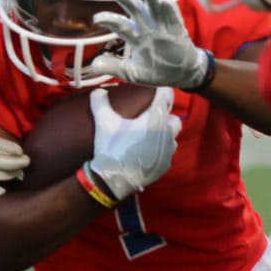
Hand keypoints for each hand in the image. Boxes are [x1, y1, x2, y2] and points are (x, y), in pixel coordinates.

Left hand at [88, 0, 211, 89]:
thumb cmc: (156, 72)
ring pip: (155, 10)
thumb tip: (94, 65)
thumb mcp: (132, 73)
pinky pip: (173, 18)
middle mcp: (148, 29)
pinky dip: (170, 10)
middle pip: (136, 11)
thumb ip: (114, 68)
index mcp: (136, 37)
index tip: (97, 19)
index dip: (109, 20)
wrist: (181, 75)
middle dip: (128, 2)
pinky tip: (166, 0)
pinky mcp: (178, 32)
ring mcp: (163, 28)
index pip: (120, 25)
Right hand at [88, 85, 180, 199]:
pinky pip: (167, 152)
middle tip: (147, 118)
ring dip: (163, 134)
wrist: (114, 179)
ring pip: (171, 136)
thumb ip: (100, 102)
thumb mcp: (103, 122)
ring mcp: (168, 150)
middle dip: (163, 116)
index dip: (160, 91)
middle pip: (172, 117)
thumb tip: (98, 91)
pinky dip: (159, 150)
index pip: (167, 95)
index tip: (154, 92)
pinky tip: (146, 151)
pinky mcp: (165, 164)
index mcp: (155, 117)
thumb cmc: (111, 147)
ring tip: (147, 136)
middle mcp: (166, 132)